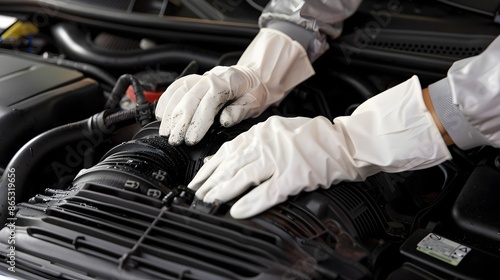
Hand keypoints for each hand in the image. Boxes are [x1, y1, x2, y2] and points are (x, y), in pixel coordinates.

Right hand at [155, 28, 313, 144]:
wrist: (255, 77)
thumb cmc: (254, 92)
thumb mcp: (254, 103)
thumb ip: (239, 111)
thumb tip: (224, 120)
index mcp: (227, 82)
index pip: (208, 103)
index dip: (197, 123)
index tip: (191, 139)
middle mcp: (210, 77)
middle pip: (189, 100)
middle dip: (180, 123)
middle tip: (175, 140)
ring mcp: (201, 77)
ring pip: (179, 93)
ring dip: (170, 114)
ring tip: (165, 132)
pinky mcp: (195, 80)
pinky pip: (176, 87)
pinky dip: (167, 100)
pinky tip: (162, 114)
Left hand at [188, 76, 451, 218]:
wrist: (344, 142)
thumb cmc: (314, 136)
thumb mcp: (280, 129)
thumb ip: (255, 141)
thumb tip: (231, 156)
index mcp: (263, 132)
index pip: (228, 149)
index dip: (211, 166)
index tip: (200, 177)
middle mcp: (268, 143)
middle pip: (231, 164)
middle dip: (211, 181)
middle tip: (199, 194)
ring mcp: (281, 160)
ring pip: (243, 177)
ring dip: (223, 191)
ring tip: (210, 201)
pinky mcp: (294, 177)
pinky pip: (267, 192)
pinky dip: (250, 202)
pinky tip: (237, 210)